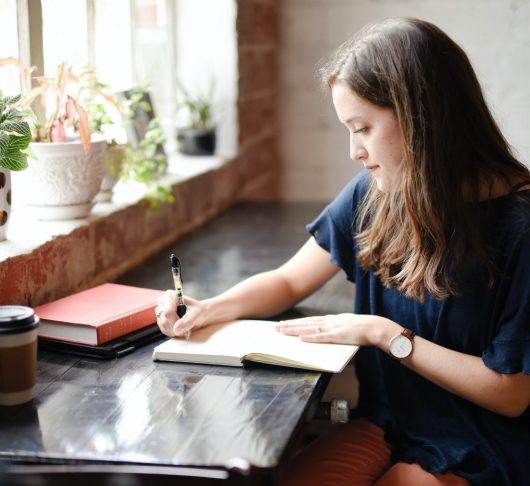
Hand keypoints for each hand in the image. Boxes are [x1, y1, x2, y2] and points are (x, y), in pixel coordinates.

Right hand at [155, 290, 207, 337]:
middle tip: (187, 327)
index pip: (168, 312)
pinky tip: (180, 328)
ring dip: (175, 331)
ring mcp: (160, 312)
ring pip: (164, 327)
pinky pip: (164, 330)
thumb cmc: (198, 310)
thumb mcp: (197, 313)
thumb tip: (176, 330)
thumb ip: (188, 321)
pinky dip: (173, 332)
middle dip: (176, 327)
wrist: (199, 314)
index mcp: (170, 296)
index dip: (176, 321)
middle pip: (164, 321)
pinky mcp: (160, 320)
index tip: (185, 324)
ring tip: (185, 327)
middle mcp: (162, 302)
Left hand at [275, 313, 391, 345]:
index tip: (285, 323)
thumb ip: (337, 328)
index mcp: (332, 319)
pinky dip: (309, 337)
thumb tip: (329, 333)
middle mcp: (329, 322)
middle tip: (276, 327)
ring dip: (295, 330)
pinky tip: (300, 338)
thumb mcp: (347, 325)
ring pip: (309, 328)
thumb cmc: (364, 328)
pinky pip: (320, 337)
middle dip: (290, 325)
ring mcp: (332, 328)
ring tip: (282, 331)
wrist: (375, 327)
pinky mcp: (337, 336)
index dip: (297, 322)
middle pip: (305, 323)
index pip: (310, 320)